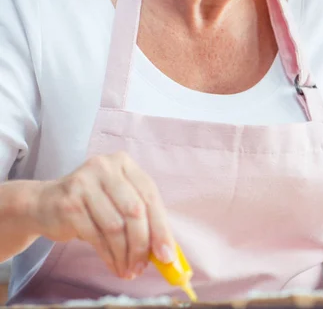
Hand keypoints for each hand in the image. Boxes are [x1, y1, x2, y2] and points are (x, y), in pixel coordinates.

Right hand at [29, 152, 175, 279]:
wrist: (45, 203)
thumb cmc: (91, 204)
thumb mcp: (118, 200)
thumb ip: (142, 218)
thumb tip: (166, 252)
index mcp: (123, 162)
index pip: (149, 195)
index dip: (161, 227)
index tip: (166, 255)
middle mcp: (105, 167)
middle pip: (134, 210)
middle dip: (142, 244)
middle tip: (143, 267)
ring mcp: (85, 183)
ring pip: (115, 227)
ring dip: (125, 255)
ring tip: (128, 270)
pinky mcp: (69, 203)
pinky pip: (96, 236)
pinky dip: (108, 256)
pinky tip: (113, 265)